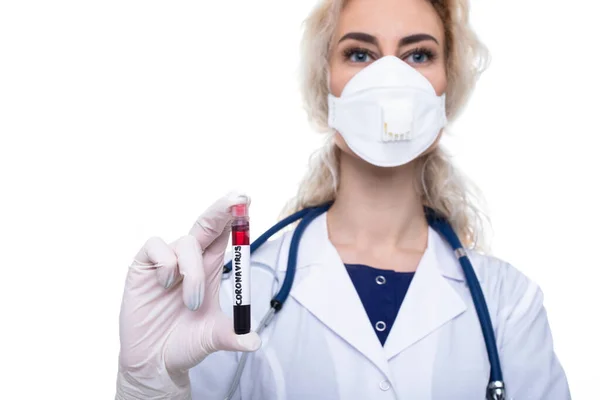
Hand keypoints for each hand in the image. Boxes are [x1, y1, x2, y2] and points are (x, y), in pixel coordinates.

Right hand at [116, 192, 260, 399]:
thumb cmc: (184, 343)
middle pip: (207, 223)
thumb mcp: (212, 338)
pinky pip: (157, 247)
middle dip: (222, 209)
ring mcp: (167, 261)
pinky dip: (167, 264)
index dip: (235, 217)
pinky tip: (165, 286)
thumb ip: (232, 336)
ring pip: (186, 242)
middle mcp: (191, 259)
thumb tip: (254, 343)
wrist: (154, 361)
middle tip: (238, 199)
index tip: (246, 201)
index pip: (225, 234)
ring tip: (191, 303)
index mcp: (211, 267)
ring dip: (193, 271)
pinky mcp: (144, 266)